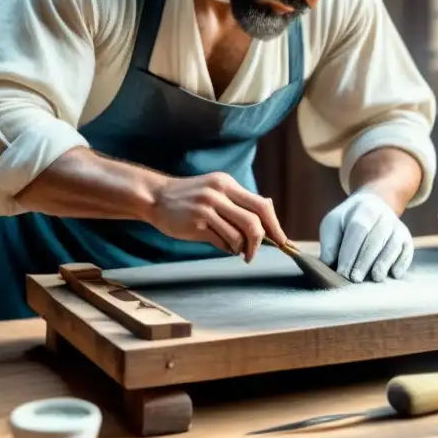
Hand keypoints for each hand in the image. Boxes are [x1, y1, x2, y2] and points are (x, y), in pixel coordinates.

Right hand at [147, 172, 287, 261]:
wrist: (155, 198)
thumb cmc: (189, 199)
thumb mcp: (215, 191)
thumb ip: (238, 203)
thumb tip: (267, 217)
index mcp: (228, 184)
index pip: (261, 205)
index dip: (275, 225)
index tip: (281, 241)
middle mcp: (220, 193)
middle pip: (254, 221)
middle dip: (260, 242)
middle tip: (254, 254)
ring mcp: (208, 207)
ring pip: (240, 234)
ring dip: (242, 248)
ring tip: (236, 250)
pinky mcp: (197, 222)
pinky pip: (223, 241)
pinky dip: (228, 248)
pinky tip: (223, 246)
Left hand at [319, 190, 413, 282]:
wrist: (372, 206)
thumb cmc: (347, 221)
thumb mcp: (333, 224)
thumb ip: (329, 243)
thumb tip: (329, 264)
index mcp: (364, 209)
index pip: (358, 229)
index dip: (350, 252)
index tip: (342, 272)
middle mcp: (384, 215)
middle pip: (376, 239)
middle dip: (365, 261)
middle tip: (355, 280)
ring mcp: (397, 227)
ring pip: (393, 246)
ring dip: (384, 264)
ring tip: (374, 279)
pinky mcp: (406, 239)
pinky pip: (406, 252)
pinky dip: (401, 264)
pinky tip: (393, 274)